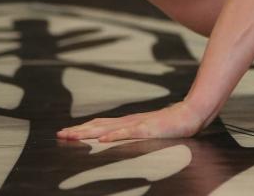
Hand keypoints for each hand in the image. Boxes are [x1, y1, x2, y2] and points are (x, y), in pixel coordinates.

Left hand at [56, 101, 206, 141]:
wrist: (192, 113)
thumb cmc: (172, 123)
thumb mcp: (149, 129)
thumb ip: (134, 132)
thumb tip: (118, 137)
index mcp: (129, 122)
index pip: (100, 125)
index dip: (82, 128)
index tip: (65, 132)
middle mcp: (130, 121)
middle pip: (99, 125)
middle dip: (79, 130)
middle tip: (60, 134)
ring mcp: (138, 124)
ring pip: (108, 128)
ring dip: (89, 132)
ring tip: (73, 135)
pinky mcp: (149, 128)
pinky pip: (128, 133)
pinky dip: (114, 135)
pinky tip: (102, 138)